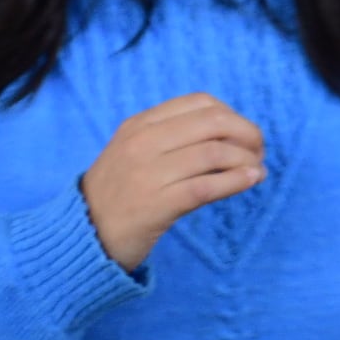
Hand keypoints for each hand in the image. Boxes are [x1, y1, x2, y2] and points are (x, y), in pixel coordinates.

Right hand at [77, 94, 264, 272]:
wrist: (81, 236)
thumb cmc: (118, 195)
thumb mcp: (135, 153)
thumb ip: (173, 137)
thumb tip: (234, 133)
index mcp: (138, 125)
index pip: (200, 103)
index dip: (233, 115)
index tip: (244, 134)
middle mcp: (141, 144)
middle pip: (214, 123)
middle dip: (247, 134)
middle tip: (259, 151)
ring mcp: (147, 174)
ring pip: (215, 153)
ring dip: (247, 160)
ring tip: (257, 169)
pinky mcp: (156, 206)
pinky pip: (208, 186)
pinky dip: (237, 180)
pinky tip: (251, 180)